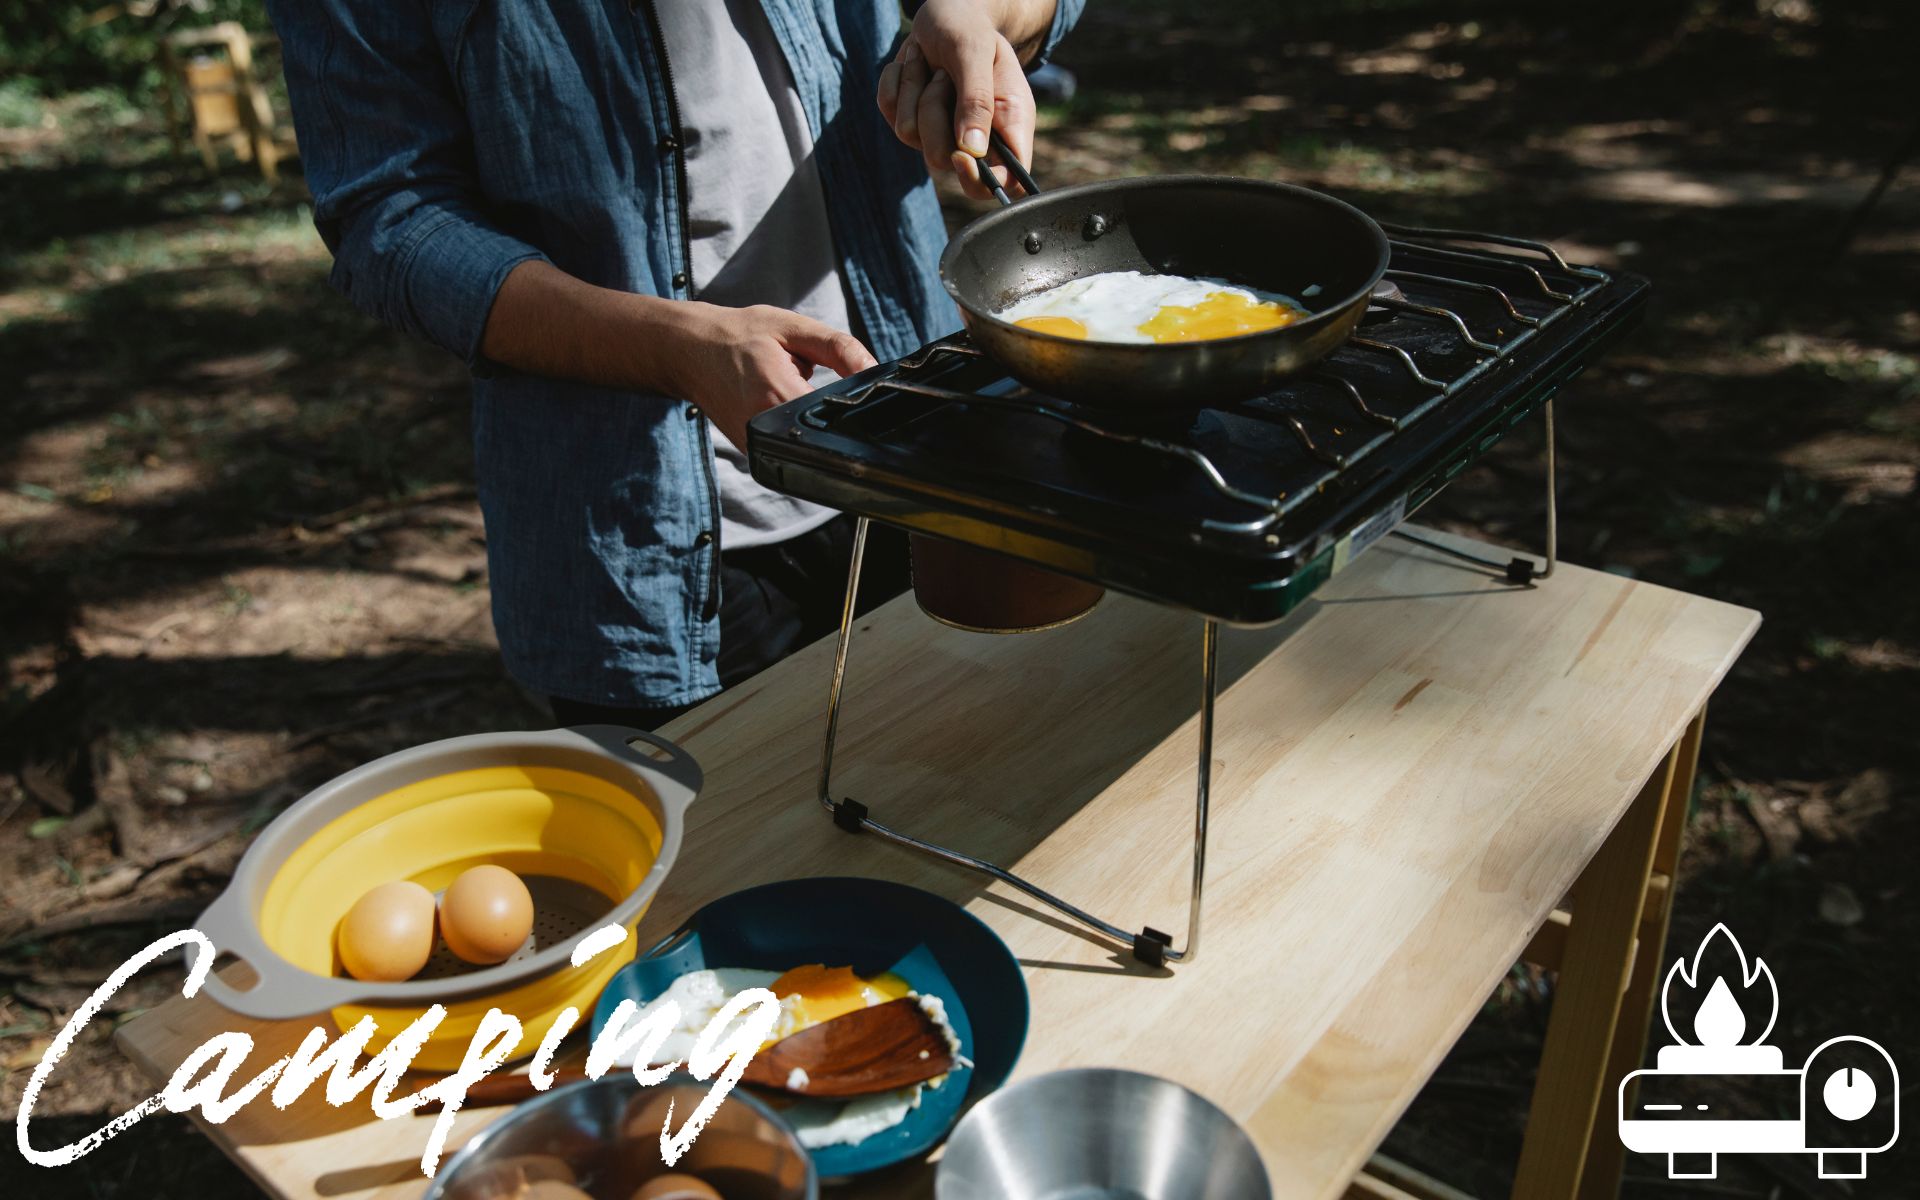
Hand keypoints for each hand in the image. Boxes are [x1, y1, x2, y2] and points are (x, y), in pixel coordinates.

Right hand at [665, 303, 876, 450]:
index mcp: (778, 394)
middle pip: (824, 430)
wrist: (689, 350)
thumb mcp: (793, 328)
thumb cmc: (738, 335)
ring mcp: (756, 446)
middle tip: (802, 375)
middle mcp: (764, 429)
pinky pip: (789, 444)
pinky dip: (793, 423)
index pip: (836, 414)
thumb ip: (840, 349)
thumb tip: (874, 371)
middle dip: (828, 406)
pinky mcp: (752, 453)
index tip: (847, 384)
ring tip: (785, 386)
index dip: (852, 402)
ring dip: (808, 416)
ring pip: (807, 439)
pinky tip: (776, 399)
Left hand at [877, 0, 1035, 200]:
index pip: (1006, 181)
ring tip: (933, 64)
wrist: (943, 12)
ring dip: (915, 90)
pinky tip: (915, 64)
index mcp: (1010, 123)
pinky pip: (890, 115)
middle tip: (944, 77)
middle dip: (934, 115)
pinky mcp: (912, 121)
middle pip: (944, 161)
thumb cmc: (968, 26)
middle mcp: (976, 136)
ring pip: (912, 137)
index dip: (982, 179)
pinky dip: (897, 82)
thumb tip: (973, 151)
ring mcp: (940, 132)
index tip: (961, 155)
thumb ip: (977, 99)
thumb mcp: (975, 51)